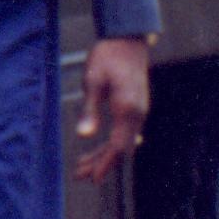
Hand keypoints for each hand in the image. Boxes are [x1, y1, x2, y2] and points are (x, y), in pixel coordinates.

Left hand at [75, 36, 150, 180]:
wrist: (127, 39)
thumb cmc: (108, 56)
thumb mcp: (93, 80)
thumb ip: (90, 109)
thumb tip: (85, 136)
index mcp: (128, 108)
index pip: (118, 146)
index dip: (105, 164)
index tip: (93, 178)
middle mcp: (138, 113)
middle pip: (121, 148)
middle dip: (101, 163)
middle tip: (80, 175)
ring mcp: (139, 111)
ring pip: (123, 141)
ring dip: (104, 154)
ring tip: (82, 165)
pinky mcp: (135, 107)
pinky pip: (124, 132)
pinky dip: (110, 143)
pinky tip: (97, 149)